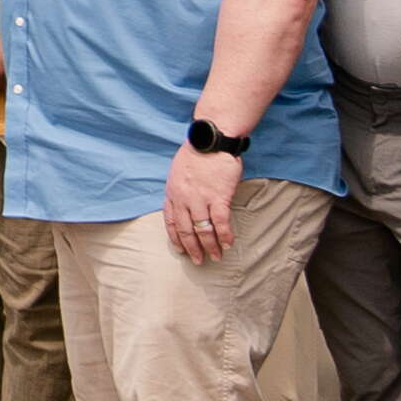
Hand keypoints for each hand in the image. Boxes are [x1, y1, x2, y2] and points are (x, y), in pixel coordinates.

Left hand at [162, 144, 243, 261]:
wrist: (211, 140)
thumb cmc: (197, 153)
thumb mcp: (178, 171)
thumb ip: (179, 189)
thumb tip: (184, 203)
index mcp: (172, 192)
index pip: (171, 221)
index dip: (176, 238)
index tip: (181, 249)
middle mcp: (183, 199)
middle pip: (186, 230)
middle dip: (192, 248)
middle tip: (198, 260)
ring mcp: (200, 199)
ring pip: (203, 230)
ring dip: (210, 246)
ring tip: (216, 257)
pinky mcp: (218, 197)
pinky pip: (220, 222)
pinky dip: (225, 235)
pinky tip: (229, 243)